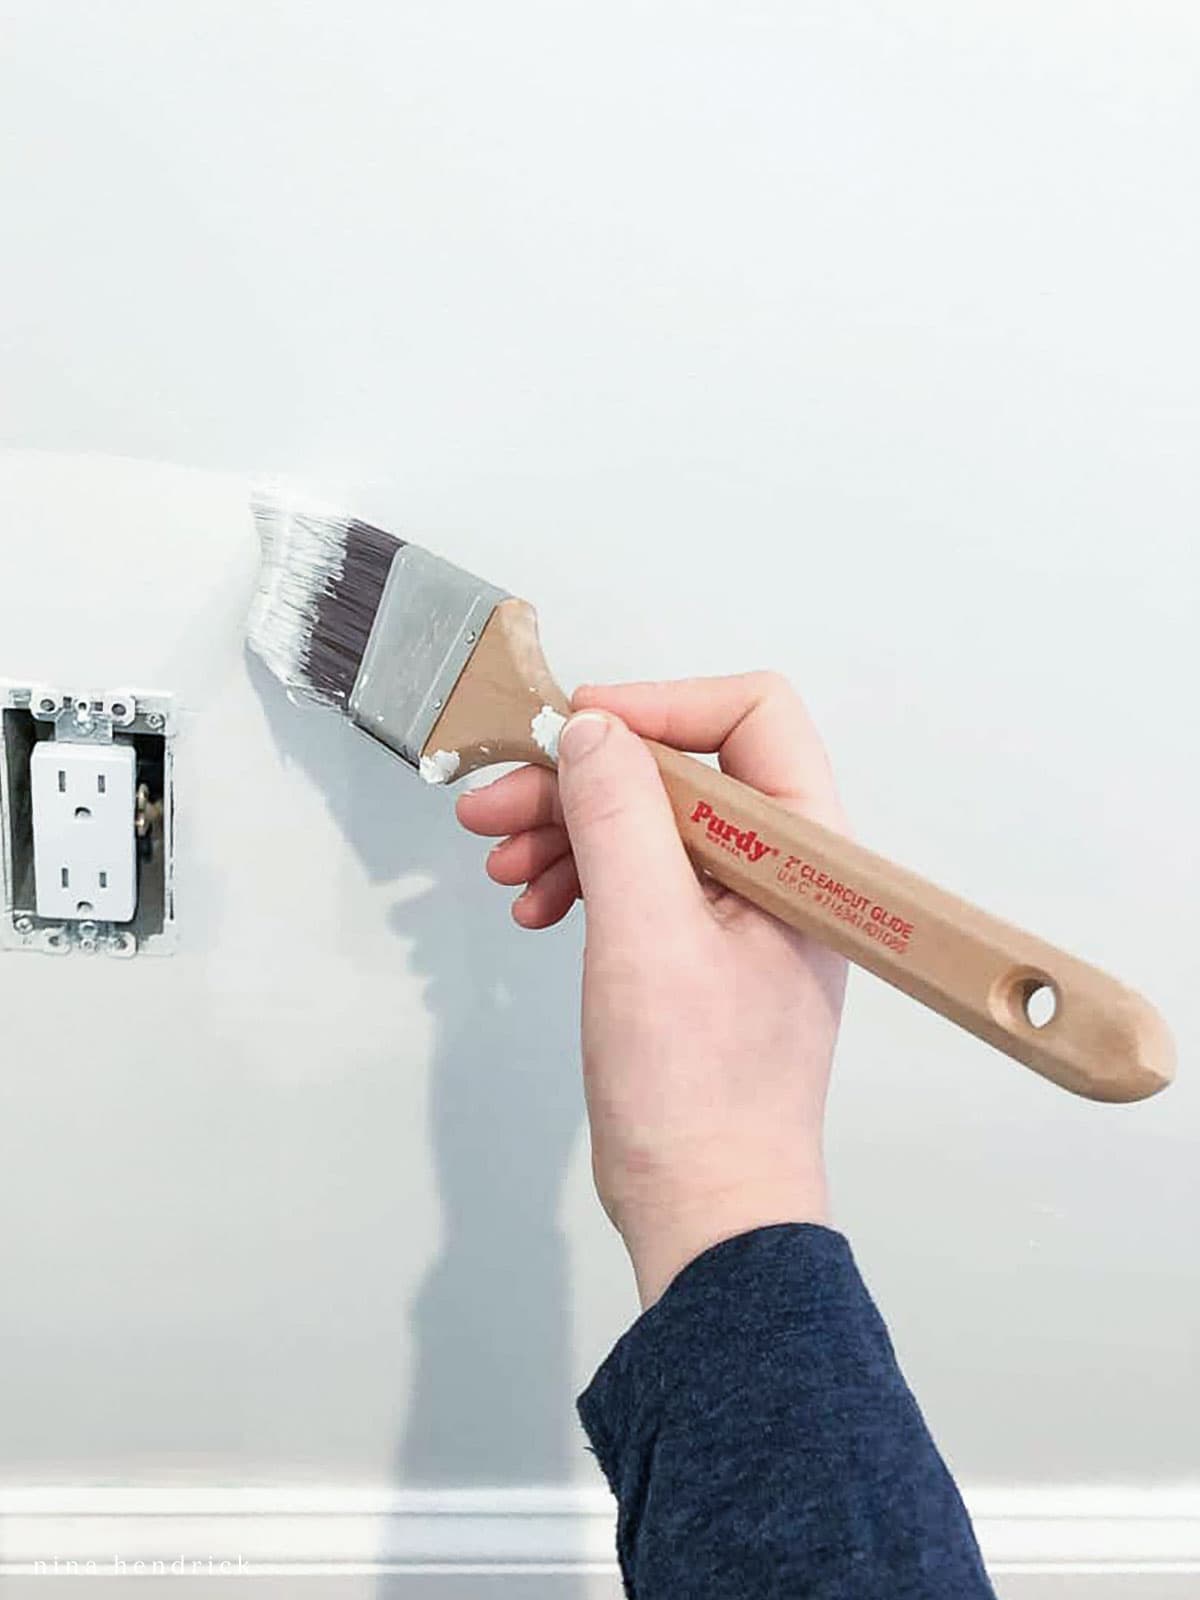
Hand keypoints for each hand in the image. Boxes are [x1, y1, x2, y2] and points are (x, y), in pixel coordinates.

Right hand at [455, 675, 848, 1306]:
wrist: (706, 1210)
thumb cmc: (696, 1089)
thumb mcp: (646, 934)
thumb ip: (619, 817)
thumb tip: (591, 729)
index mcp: (803, 851)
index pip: (750, 717)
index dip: (660, 706)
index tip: (575, 731)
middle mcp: (779, 868)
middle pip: (679, 771)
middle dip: (582, 779)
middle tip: (491, 804)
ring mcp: (736, 911)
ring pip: (646, 824)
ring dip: (566, 830)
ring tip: (499, 864)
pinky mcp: (696, 950)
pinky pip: (635, 880)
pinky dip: (579, 880)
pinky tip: (532, 909)